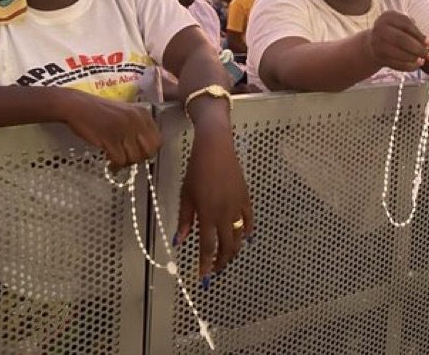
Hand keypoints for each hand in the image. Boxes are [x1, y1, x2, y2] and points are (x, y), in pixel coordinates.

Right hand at [54, 88, 161, 167]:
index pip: (157, 140)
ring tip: (116, 161)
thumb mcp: (125, 113)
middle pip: (149, 151)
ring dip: (126, 163)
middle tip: (128, 160)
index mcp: (142, 113)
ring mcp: (123, 129)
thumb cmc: (99, 111)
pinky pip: (120, 160)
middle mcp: (136, 120)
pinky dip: (115, 166)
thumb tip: (146, 149)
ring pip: (134, 157)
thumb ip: (138, 127)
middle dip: (139, 159)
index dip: (149, 151)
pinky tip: (110, 164)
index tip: (140, 154)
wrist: (77, 106)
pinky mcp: (110, 138)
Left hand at [175, 109, 252, 278]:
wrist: (216, 149)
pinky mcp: (246, 199)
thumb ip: (185, 220)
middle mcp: (225, 214)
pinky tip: (245, 239)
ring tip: (226, 258)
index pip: (208, 247)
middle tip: (214, 271)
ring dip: (233, 251)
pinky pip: (249, 221)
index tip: (203, 279)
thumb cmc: (196, 170)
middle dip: (221, 262)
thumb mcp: (186, 195)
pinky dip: (248, 233)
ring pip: (239, 237)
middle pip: (226, 246)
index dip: (206, 265)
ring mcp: (238, 207)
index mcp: (208, 214)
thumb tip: (179, 241)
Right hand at [363, 11, 428, 72]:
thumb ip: (414, 31)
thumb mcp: (401, 24)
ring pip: (399, 53)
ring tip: (424, 59)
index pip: (406, 24)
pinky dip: (409, 66)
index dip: (420, 35)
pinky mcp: (378, 57)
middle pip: (401, 39)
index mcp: (388, 16)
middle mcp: (380, 28)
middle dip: (418, 48)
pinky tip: (417, 64)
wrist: (373, 43)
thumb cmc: (394, 32)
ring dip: (414, 58)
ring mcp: (377, 43)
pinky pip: (396, 64)